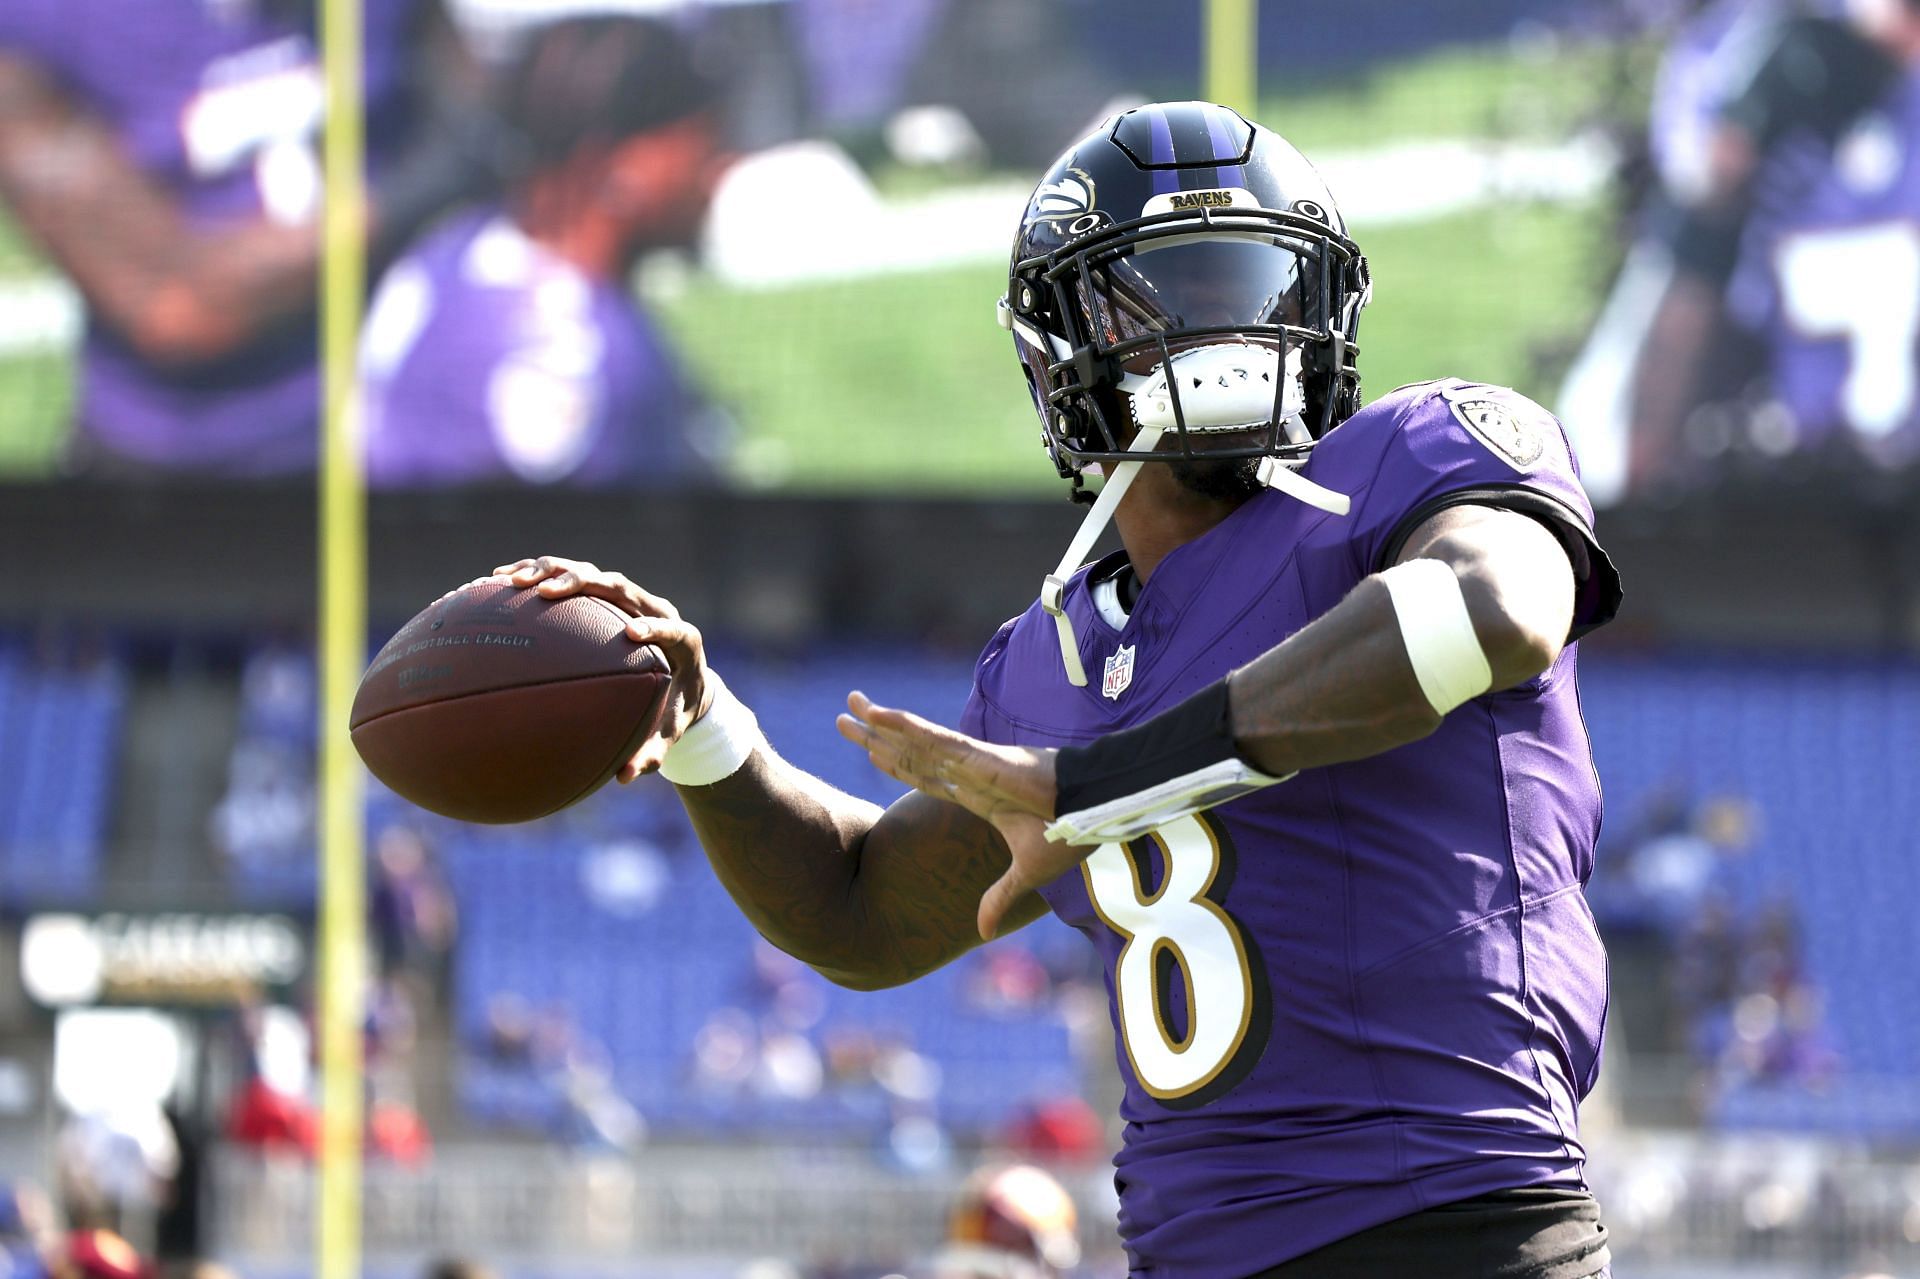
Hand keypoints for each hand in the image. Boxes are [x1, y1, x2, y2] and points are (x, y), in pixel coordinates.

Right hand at [492, 555, 711, 781]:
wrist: (685, 678)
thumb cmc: (675, 709)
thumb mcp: (668, 734)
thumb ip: (651, 754)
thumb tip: (622, 777)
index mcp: (681, 641)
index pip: (669, 627)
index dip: (653, 626)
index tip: (631, 634)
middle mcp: (654, 610)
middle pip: (620, 586)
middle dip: (584, 583)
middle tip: (547, 592)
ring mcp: (630, 599)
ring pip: (591, 574)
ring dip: (553, 572)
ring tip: (513, 581)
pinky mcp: (608, 597)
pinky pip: (573, 579)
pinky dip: (539, 576)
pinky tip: (498, 581)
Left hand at [836, 692, 1081, 940]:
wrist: (1094, 813)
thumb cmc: (1069, 832)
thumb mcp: (1026, 873)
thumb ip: (998, 897)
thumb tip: (980, 932)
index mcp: (977, 793)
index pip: (925, 775)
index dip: (895, 763)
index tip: (869, 750)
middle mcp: (966, 772)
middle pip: (910, 752)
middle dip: (875, 736)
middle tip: (844, 718)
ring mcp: (969, 761)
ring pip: (914, 739)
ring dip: (879, 723)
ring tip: (850, 704)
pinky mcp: (976, 756)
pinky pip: (932, 738)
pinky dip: (903, 726)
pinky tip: (877, 714)